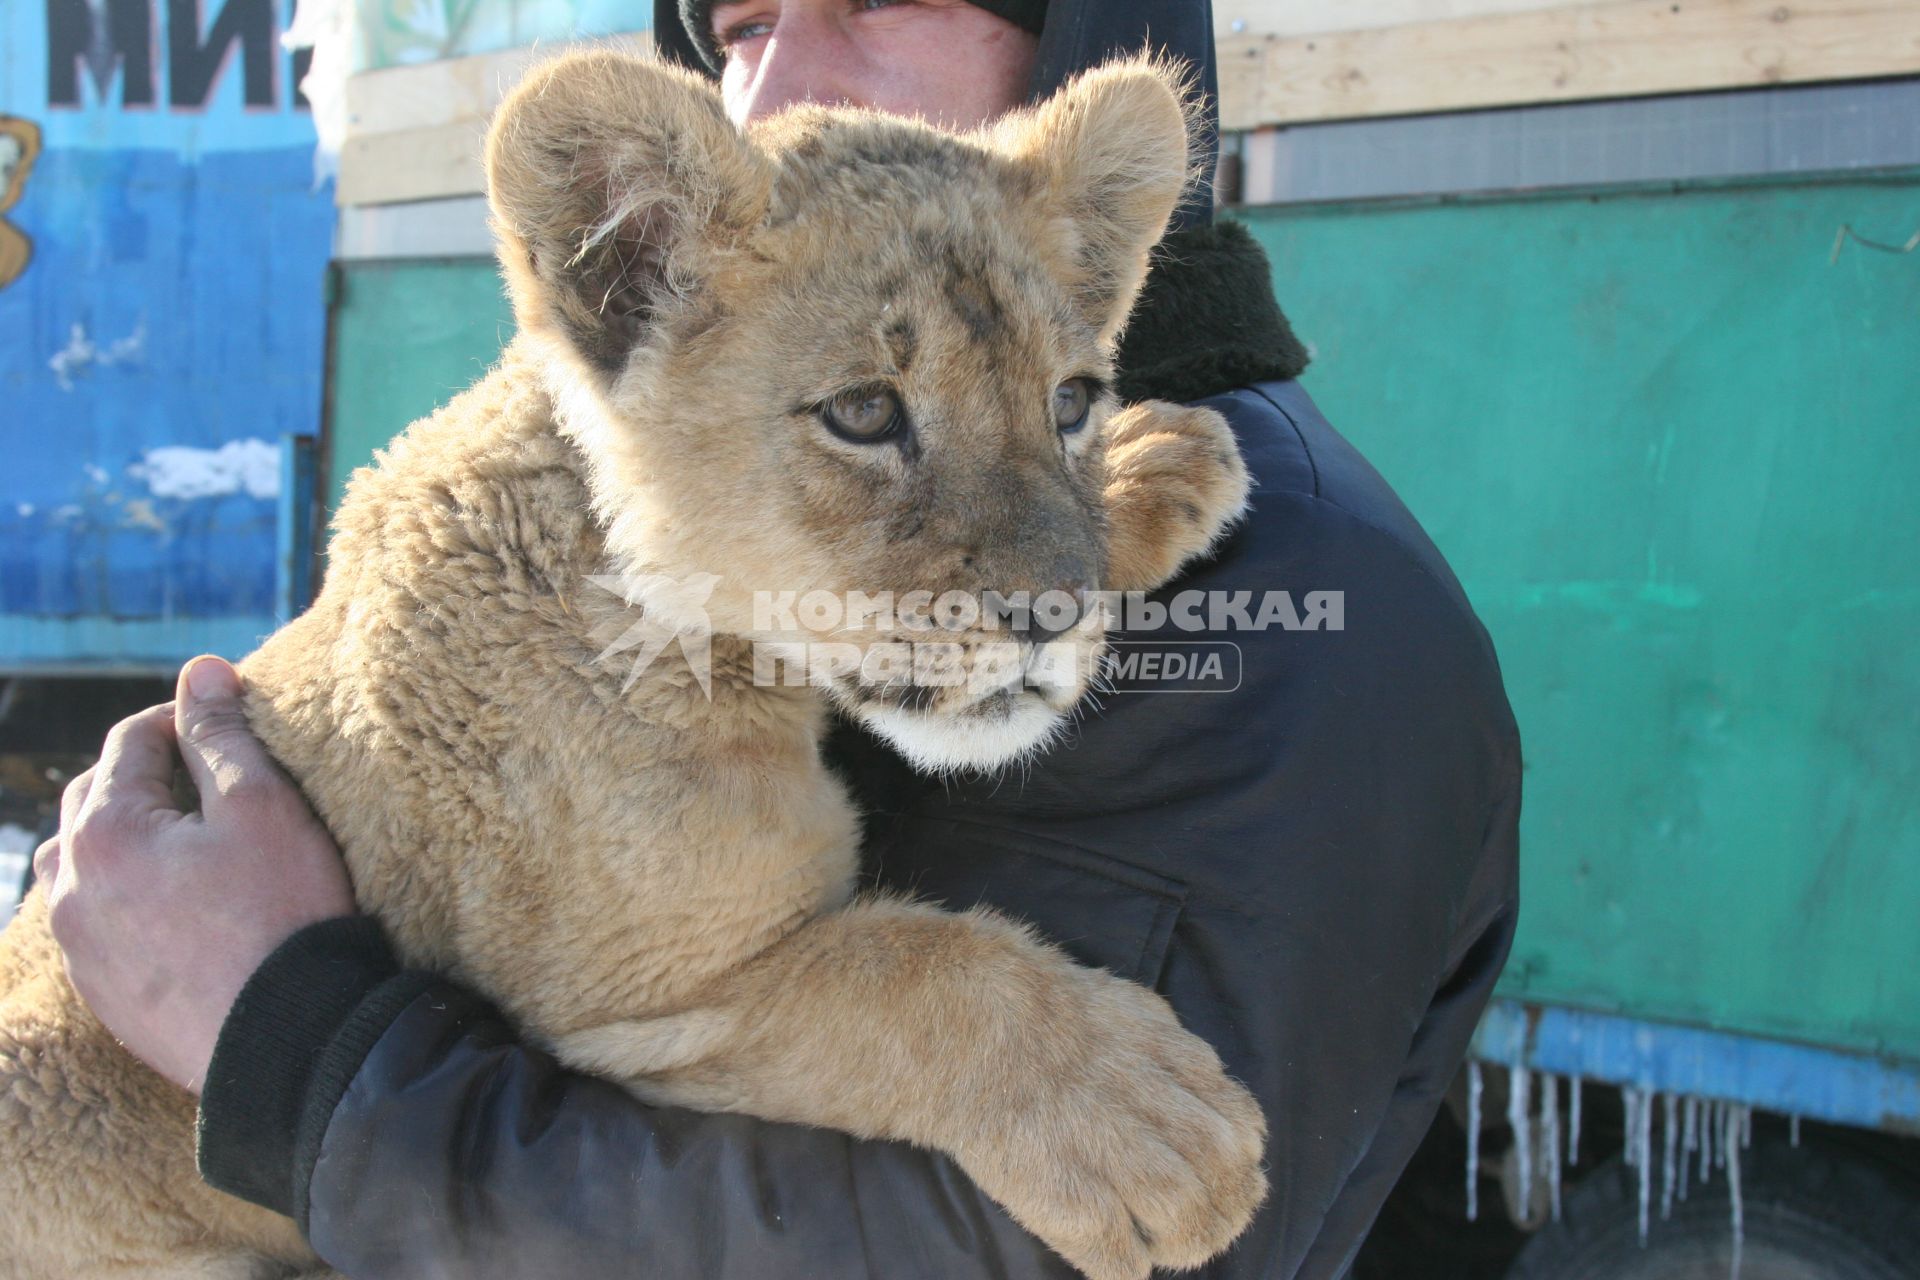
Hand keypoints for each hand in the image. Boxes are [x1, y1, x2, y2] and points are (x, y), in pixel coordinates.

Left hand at [35, 655, 356, 1092]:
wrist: (289, 1041)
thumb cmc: (282, 914)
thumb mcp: (262, 807)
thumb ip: (221, 735)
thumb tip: (199, 670)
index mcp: (105, 832)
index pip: (130, 742)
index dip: (182, 721)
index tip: (226, 726)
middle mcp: (72, 888)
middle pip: (92, 800)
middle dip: (142, 777)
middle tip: (208, 780)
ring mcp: (80, 949)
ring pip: (80, 866)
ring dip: (119, 839)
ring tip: (180, 842)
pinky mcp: (103, 995)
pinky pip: (95, 924)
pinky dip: (125, 897)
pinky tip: (176, 906)